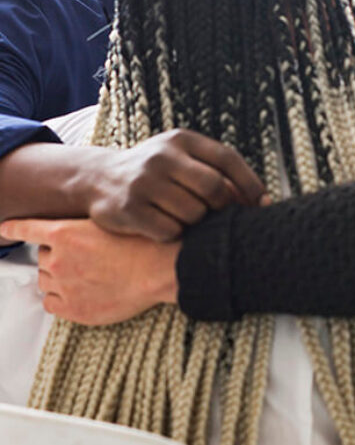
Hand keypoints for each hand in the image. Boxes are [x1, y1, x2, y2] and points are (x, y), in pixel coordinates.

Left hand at [0, 218, 178, 325]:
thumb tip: (71, 234)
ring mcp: (64, 286)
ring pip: (45, 280)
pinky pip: (50, 303)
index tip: (5, 227)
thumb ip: (83, 228)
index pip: (26, 229)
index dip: (13, 227)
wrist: (162, 269)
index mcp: (65, 234)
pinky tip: (79, 292)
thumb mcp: (111, 221)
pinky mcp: (74, 309)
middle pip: (42, 256)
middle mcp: (58, 259)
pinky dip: (59, 298)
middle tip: (83, 257)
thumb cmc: (145, 243)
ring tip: (86, 275)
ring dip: (58, 277)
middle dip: (57, 255)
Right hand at [80, 129, 266, 240]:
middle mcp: (161, 157)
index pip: (227, 158)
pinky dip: (174, 234)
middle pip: (214, 188)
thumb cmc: (156, 172)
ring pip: (194, 214)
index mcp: (181, 140)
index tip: (262, 204)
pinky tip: (164, 226)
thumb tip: (262, 201)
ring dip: (197, 223)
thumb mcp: (182, 157)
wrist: (97, 178)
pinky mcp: (128, 209)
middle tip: (219, 215)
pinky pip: (170, 231)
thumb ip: (217, 170)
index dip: (250, 183)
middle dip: (223, 207)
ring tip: (184, 217)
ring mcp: (143, 182)